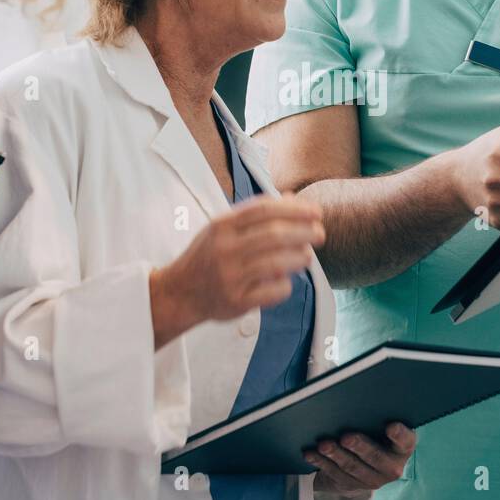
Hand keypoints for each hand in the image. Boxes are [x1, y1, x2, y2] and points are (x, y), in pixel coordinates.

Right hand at [149, 195, 323, 345]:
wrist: (179, 293)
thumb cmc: (208, 256)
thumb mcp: (223, 228)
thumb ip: (255, 214)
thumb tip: (293, 198)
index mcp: (222, 226)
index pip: (264, 210)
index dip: (295, 209)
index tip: (316, 211)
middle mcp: (224, 249)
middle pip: (273, 235)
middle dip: (304, 232)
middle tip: (320, 234)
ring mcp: (229, 276)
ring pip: (276, 263)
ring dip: (299, 258)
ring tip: (307, 256)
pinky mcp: (235, 301)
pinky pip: (271, 292)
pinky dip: (285, 285)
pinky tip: (287, 281)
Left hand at [304, 422, 416, 492]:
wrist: (367, 466)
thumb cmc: (375, 436)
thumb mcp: (381, 427)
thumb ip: (377, 417)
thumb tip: (359, 397)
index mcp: (402, 448)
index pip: (405, 441)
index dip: (399, 434)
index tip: (391, 426)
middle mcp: (391, 467)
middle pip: (375, 456)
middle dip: (359, 446)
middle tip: (346, 437)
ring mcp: (372, 480)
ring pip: (352, 467)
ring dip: (336, 455)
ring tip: (324, 445)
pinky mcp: (352, 486)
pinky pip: (335, 475)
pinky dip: (322, 463)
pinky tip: (311, 454)